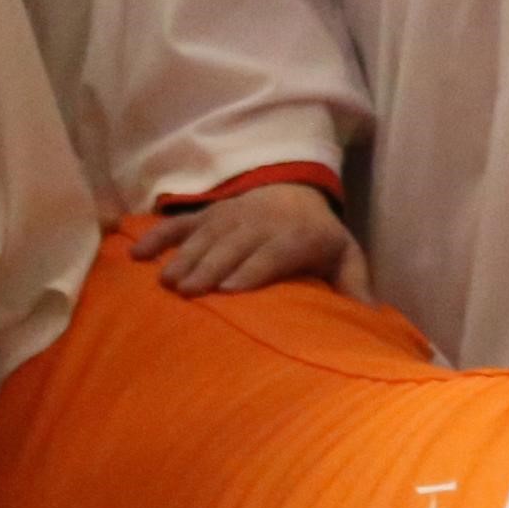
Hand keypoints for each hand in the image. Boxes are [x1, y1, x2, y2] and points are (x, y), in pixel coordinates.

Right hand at [132, 179, 358, 299]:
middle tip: (191, 291)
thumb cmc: (319, 237)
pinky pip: (180, 224)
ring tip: (168, 283)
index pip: (275, 250)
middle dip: (212, 266)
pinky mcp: (209, 214)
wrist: (297, 189)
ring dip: (186, 257)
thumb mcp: (344, 255)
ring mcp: (231, 216)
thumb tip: (372, 318)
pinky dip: (158, 237)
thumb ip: (354, 284)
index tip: (231, 290)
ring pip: (206, 235)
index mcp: (297, 235)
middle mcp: (261, 222)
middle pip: (235, 245)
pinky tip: (136, 255)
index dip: (253, 268)